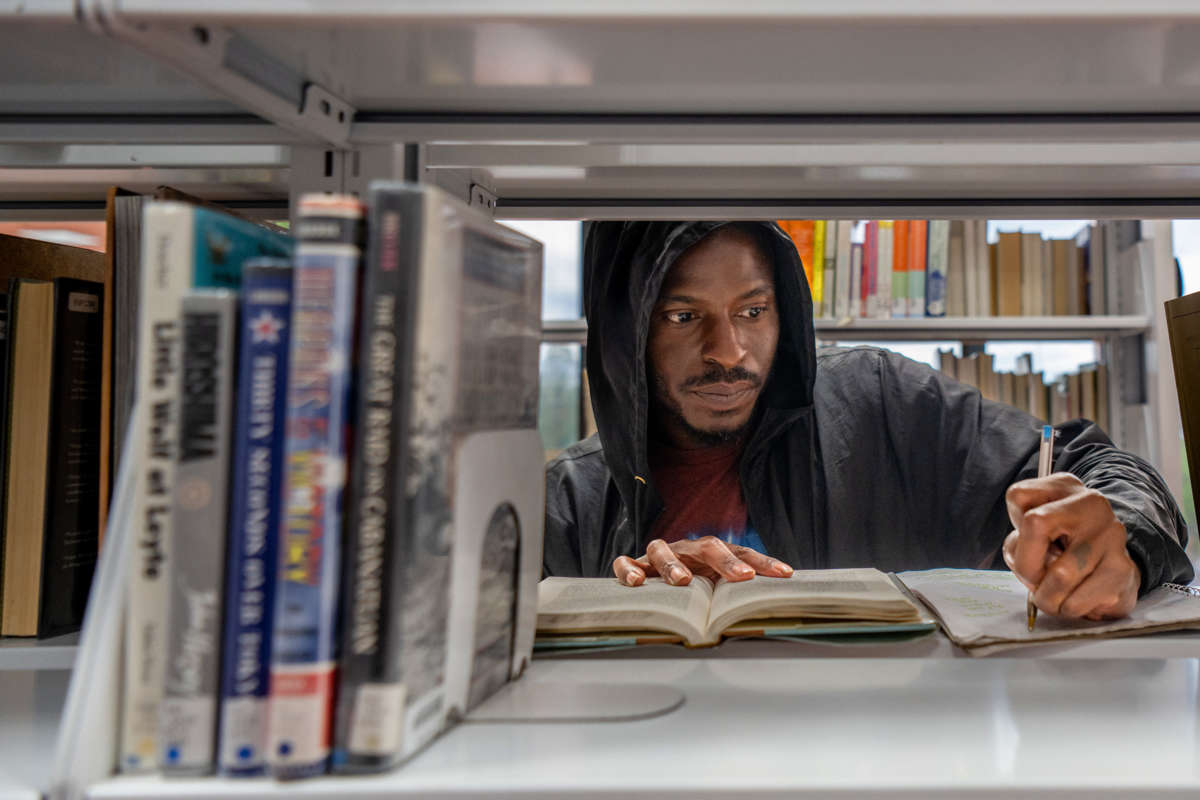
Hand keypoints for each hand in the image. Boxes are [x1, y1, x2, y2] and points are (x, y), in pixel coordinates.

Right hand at [612, 536, 792, 586]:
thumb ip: (736, 599)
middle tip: (740, 576)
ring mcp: (659, 556)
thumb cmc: (694, 589)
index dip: (763, 563)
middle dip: (726, 560)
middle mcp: (688, 550)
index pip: (743, 553)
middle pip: (708, 546)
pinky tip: (637, 582)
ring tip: (682, 581)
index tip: (783, 574)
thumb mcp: (717, 591)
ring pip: (663, 549)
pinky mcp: (635, 567)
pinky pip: (625, 563)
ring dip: (674, 564)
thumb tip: (769, 615)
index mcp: (713, 554)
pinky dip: (629, 569)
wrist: (654, 581)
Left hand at [1002, 472, 1139, 620]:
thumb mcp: (1031, 535)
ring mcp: (1110, 533)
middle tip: (1033, 580)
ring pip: (1060, 573)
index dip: (1014, 528)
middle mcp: (1091, 503)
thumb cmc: (1062, 550)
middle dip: (1026, 564)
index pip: (1019, 496)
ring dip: (1047, 596)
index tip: (1027, 545)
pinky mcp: (1123, 567)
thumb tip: (1029, 570)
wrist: (1110, 569)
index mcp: (1063, 486)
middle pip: (1036, 522)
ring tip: (1053, 596)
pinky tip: (1075, 599)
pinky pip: (1079, 599)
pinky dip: (1068, 608)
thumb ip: (1018, 544)